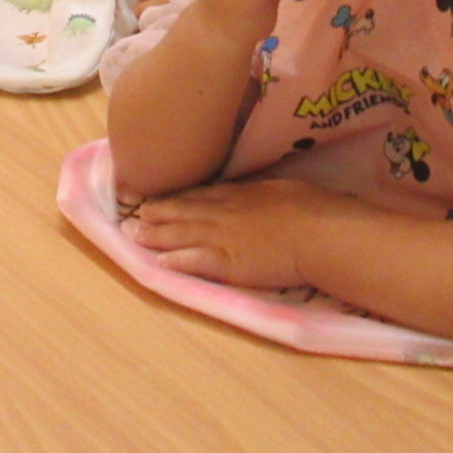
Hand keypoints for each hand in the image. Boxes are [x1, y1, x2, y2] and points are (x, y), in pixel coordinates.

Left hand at [124, 179, 360, 289]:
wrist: (318, 233)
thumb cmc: (310, 207)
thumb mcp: (282, 188)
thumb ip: (262, 192)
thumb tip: (257, 193)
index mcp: (241, 194)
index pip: (202, 195)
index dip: (178, 197)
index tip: (159, 197)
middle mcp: (226, 214)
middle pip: (185, 212)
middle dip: (158, 214)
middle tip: (134, 214)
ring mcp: (225, 239)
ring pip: (183, 235)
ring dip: (157, 235)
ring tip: (134, 235)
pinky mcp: (230, 265)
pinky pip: (198, 262)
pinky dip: (177, 261)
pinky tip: (160, 262)